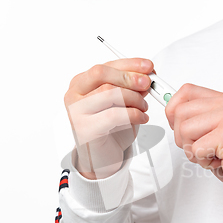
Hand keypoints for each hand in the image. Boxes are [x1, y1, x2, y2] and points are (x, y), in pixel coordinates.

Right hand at [64, 58, 153, 178]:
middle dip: (129, 77)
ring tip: (144, 107)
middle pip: (102, 74)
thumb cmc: (109, 129)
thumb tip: (146, 75)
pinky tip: (142, 118)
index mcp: (80, 83)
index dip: (129, 64)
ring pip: (109, 93)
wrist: (100, 157)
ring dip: (134, 98)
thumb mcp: (121, 102)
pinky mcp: (85, 129)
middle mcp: (74, 95)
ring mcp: (77, 112)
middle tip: (147, 84)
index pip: (105, 66)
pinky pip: (114, 115)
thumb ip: (129, 88)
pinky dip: (134, 114)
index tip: (148, 66)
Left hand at [165, 83, 222, 189]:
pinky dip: (202, 161)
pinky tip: (218, 160)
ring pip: (185, 129)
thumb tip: (170, 110)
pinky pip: (195, 148)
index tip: (175, 124)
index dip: (173, 108)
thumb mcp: (216, 130)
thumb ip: (198, 117)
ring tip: (211, 153)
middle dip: (182, 136)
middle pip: (180, 112)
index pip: (187, 91)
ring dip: (192, 149)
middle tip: (200, 147)